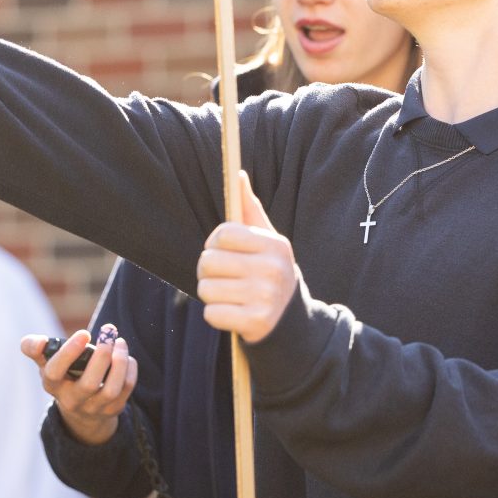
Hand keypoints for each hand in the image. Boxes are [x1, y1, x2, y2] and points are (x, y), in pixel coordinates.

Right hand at [20, 326, 136, 446]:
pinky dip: (129, 369)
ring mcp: (94, 408)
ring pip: (111, 389)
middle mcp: (71, 400)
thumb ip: (34, 348)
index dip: (68, 353)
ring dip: (119, 362)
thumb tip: (39, 342)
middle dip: (102, 356)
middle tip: (108, 333)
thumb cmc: (62, 376)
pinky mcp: (113, 409)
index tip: (84, 333)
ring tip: (119, 342)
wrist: (80, 409)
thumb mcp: (45, 363)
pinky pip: (126, 389)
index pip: (55, 372)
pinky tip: (125, 356)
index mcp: (52, 385)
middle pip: (89, 383)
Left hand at [198, 171, 298, 343]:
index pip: (222, 234)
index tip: (222, 251)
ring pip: (206, 289)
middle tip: (223, 276)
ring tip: (229, 295)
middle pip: (208, 262)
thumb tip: (238, 174)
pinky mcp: (255, 322)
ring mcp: (264, 297)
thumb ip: (249, 209)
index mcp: (274, 245)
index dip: (214, 244)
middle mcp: (271, 269)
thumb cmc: (269, 271)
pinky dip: (216, 315)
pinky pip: (211, 314)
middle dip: (208, 270)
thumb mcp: (267, 240)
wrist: (291, 319)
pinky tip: (233, 312)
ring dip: (211, 294)